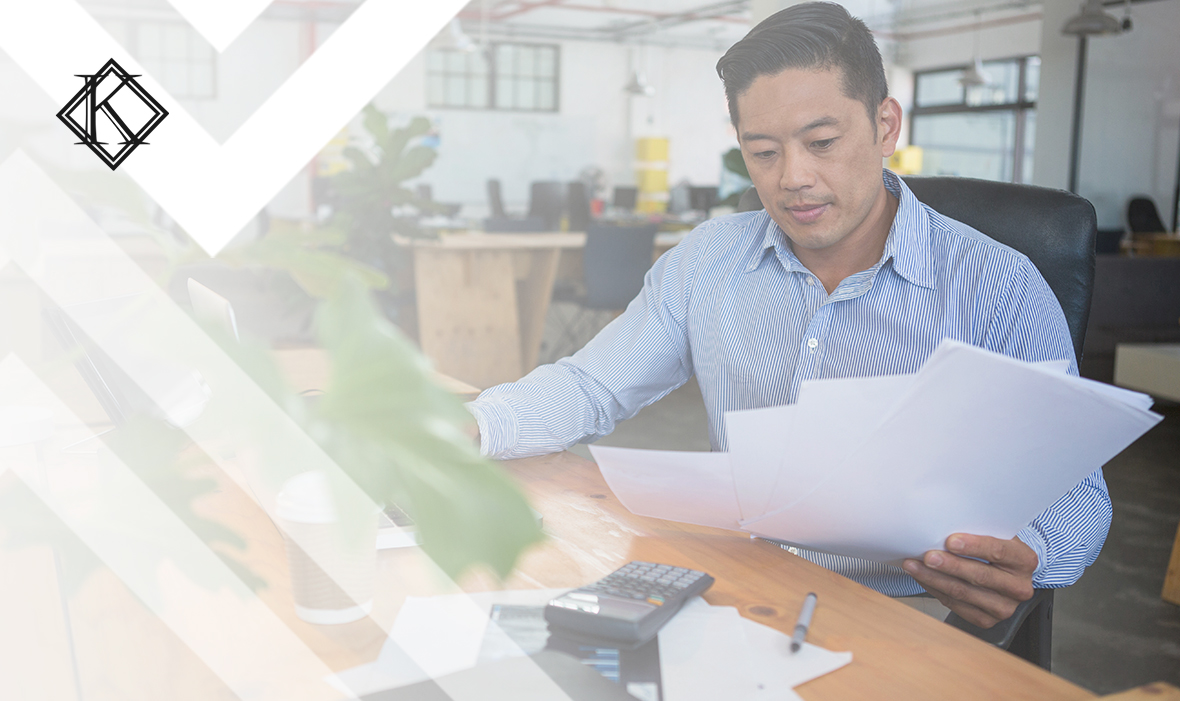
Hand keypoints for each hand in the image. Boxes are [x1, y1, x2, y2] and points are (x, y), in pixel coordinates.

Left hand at [902, 534, 1036, 628]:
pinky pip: (955, 605)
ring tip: (914, 565)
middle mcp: (1019, 587)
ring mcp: (1004, 607)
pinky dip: (935, 589)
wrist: (1004, 572)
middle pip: (980, 576)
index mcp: (1024, 560)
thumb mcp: (994, 534)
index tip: (950, 541)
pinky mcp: (987, 620)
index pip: (998, 551)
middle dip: (950, 565)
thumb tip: (944, 523)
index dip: (974, 546)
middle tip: (927, 556)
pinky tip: (922, 578)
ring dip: (934, 578)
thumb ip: (977, 529)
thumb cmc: (994, 548)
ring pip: (963, 593)